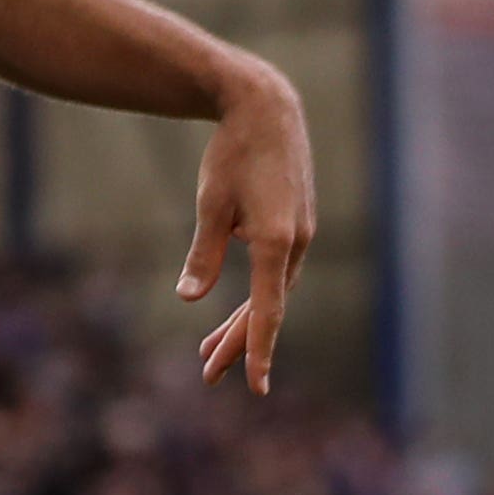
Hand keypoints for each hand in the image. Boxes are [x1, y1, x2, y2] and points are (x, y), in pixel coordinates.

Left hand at [178, 61, 315, 394]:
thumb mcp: (210, 203)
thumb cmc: (233, 152)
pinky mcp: (298, 226)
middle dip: (237, 342)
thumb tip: (190, 298)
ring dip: (243, 321)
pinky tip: (233, 308)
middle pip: (268, 307)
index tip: (255, 386)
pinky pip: (276, 273)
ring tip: (209, 350)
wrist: (267, 108)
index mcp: (277, 242)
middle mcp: (297, 244)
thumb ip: (204, 253)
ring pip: (272, 292)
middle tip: (208, 373)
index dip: (258, 349)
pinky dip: (256, 294)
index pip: (268, 310)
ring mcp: (302, 235)